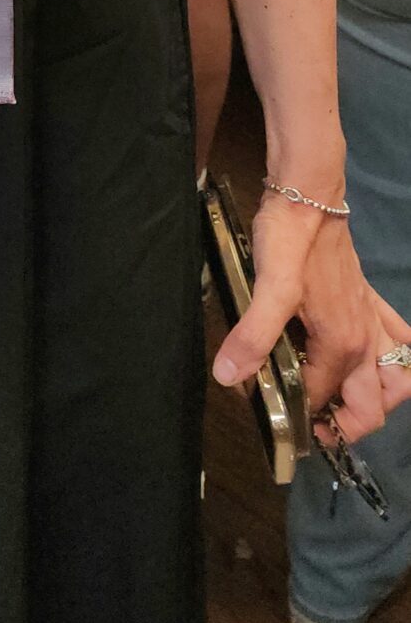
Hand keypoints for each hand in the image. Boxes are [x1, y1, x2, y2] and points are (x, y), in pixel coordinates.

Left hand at [211, 196, 410, 439]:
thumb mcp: (266, 287)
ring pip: (398, 380)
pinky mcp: (369, 299)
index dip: (295, 412)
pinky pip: (400, 338)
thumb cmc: (288, 240)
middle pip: (372, 408)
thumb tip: (229, 377)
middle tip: (310, 423)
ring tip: (343, 402)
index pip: (322, 400)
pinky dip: (396, 358)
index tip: (266, 408)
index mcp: (341, 345)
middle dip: (346, 427)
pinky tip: (374, 358)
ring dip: (379, 400)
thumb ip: (252, 335)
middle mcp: (365, 341)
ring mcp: (371, 320)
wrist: (308, 195)